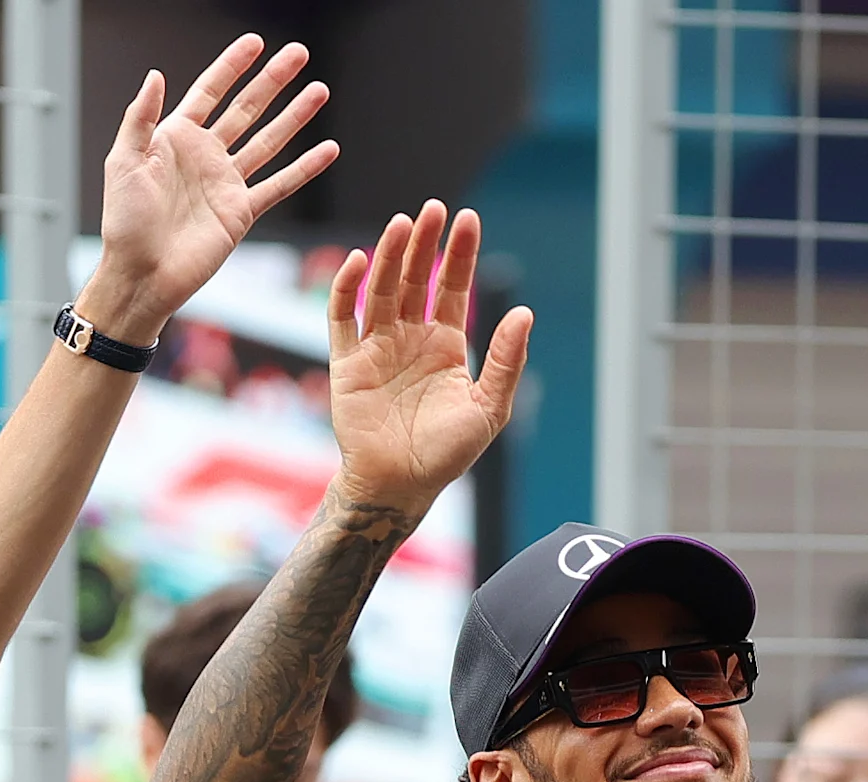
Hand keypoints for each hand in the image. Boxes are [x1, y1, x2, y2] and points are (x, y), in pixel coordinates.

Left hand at [83, 36, 337, 337]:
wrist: (141, 275)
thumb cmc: (124, 223)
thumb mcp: (122, 162)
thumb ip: (140, 118)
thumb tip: (155, 75)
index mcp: (175, 138)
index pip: (210, 91)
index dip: (232, 66)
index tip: (255, 42)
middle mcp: (205, 156)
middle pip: (247, 108)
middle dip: (273, 80)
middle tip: (299, 54)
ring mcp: (226, 183)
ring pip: (268, 140)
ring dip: (295, 116)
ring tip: (319, 90)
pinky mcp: (241, 212)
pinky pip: (279, 185)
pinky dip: (305, 169)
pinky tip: (328, 150)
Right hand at [323, 203, 533, 520]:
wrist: (399, 487)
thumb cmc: (446, 454)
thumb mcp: (489, 407)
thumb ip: (506, 360)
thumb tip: (525, 312)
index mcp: (444, 345)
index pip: (451, 287)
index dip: (459, 254)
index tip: (467, 219)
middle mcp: (409, 339)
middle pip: (416, 279)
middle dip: (424, 244)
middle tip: (433, 209)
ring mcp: (376, 349)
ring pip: (382, 290)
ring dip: (390, 256)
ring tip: (402, 224)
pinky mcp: (346, 365)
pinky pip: (342, 319)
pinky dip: (346, 289)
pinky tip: (359, 261)